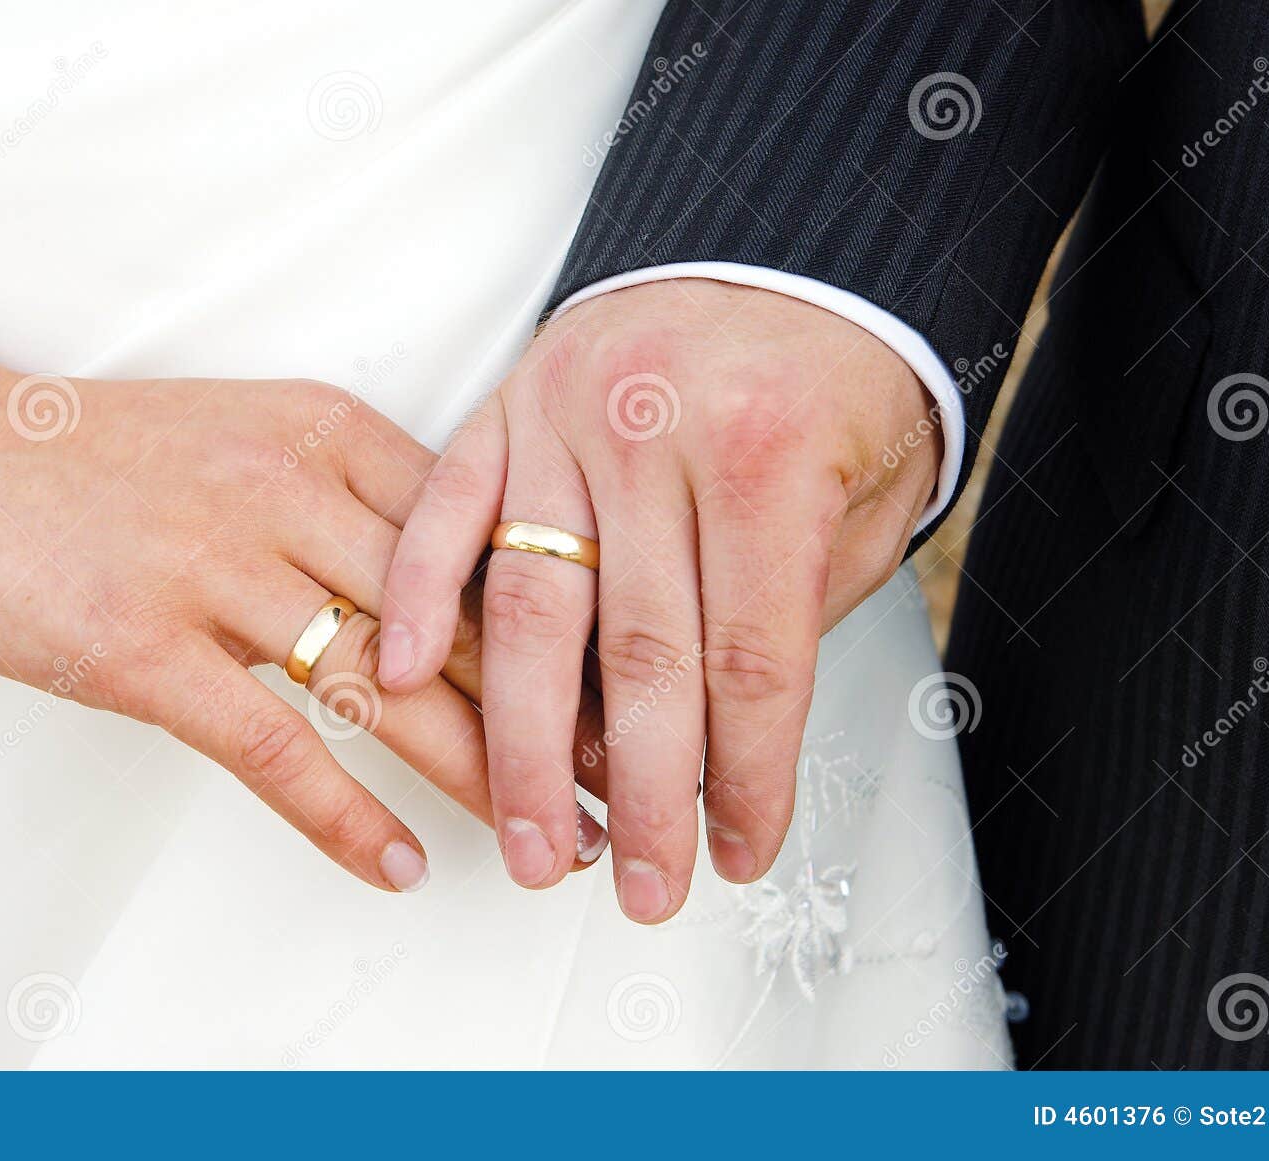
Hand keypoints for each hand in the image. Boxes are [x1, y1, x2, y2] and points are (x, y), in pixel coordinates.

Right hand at [0, 361, 607, 891]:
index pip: (488, 538)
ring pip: (388, 687)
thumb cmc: (84, 454)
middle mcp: (288, 490)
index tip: (627, 687)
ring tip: (548, 838)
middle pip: (459, 618)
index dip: (567, 622)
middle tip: (624, 780)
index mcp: (327, 431)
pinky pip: (273, 744)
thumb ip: (343, 497)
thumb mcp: (242, 435)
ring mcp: (215, 566)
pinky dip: (346, 814)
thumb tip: (441, 588)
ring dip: (480, 776)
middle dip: (553, 712)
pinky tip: (398, 862)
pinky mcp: (142, 644)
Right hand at [380, 279, 939, 919]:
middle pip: (639, 657)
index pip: (750, 661)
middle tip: (634, 885)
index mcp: (768, 454)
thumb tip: (725, 747)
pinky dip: (422, 594)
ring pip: (531, 608)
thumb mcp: (861, 498)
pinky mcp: (507, 402)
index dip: (746, 777)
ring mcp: (569, 413)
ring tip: (527, 836)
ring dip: (524, 744)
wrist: (793, 252)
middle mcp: (659, 432)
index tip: (738, 853)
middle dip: (638, 795)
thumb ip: (792, 613)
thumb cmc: (835, 380)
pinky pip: (448, 506)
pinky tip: (406, 678)